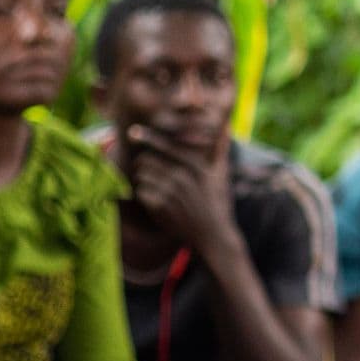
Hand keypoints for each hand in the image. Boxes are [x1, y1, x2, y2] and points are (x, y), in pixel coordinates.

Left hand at [118, 124, 238, 251]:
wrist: (213, 235)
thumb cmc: (217, 202)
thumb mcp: (221, 174)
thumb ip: (220, 147)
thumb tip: (227, 125)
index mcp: (197, 166)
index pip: (168, 145)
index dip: (149, 137)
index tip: (133, 131)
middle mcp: (183, 177)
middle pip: (148, 159)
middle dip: (145, 163)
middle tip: (150, 170)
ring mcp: (171, 192)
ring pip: (141, 175)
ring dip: (144, 179)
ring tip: (157, 188)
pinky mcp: (160, 206)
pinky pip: (140, 191)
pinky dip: (144, 195)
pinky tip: (156, 201)